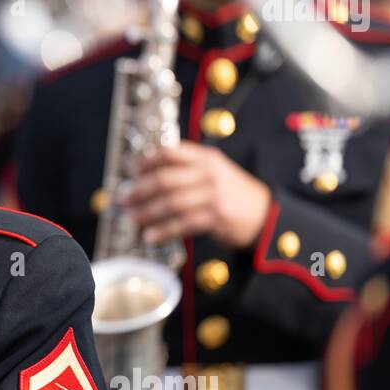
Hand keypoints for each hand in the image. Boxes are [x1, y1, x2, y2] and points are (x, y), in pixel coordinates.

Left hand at [120, 141, 271, 249]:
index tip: (132, 172)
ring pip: (171, 203)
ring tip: (132, 220)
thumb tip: (148, 179)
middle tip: (123, 199)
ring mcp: (214, 195)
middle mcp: (209, 173)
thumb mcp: (216, 172)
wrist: (266, 215)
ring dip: (147, 213)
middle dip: (140, 190)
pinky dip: (163, 231)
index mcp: (206, 158)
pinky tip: (150, 236)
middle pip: (165, 179)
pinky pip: (182, 224)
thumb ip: (189, 170)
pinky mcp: (216, 217)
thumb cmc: (233, 195)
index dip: (147, 162)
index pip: (171, 153)